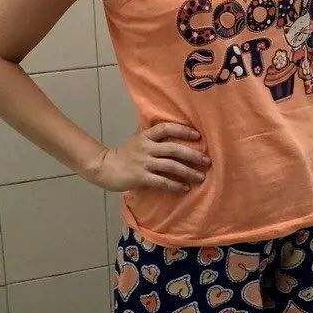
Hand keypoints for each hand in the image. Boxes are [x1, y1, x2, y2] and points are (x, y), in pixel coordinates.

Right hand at [86, 123, 209, 193]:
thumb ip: (151, 133)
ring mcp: (144, 163)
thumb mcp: (137, 138)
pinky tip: (185, 188)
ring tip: (201, 177)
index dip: (182, 130)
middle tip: (207, 161)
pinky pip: (162, 181)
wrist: (105, 167)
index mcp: (146, 136)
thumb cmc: (125, 153)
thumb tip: (170, 124)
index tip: (197, 135)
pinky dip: (175, 185)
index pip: (165, 128)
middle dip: (192, 155)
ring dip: (188, 172)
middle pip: (173, 149)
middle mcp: (146, 147)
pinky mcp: (141, 177)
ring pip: (170, 166)